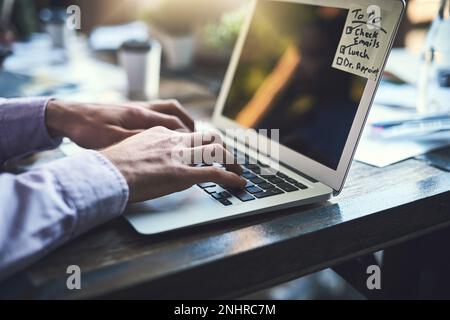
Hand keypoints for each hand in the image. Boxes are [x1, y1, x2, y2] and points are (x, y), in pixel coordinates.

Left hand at [45, 99, 194, 148]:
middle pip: (174, 111)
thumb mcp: (112, 139)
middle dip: (190, 124)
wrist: (68, 116)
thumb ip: (138, 140)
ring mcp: (135, 108)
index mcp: (139, 115)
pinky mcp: (129, 111)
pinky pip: (155, 112)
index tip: (198, 146)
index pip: (173, 123)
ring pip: (166, 109)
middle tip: (199, 137)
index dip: (188, 135)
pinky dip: (166, 120)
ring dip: (180, 119)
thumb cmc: (87, 129)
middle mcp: (141, 108)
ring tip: (187, 133)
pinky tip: (163, 131)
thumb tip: (163, 143)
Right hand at [100, 126, 245, 202]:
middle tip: (229, 159)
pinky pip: (215, 173)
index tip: (206, 152)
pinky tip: (239, 183)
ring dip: (231, 161)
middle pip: (208, 137)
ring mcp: (179, 156)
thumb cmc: (111, 166)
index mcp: (160, 134)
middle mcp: (173, 140)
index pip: (189, 135)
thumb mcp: (131, 150)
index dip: (201, 144)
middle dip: (223, 148)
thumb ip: (146, 152)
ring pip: (216, 151)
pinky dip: (231, 177)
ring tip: (238, 171)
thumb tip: (151, 161)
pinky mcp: (182, 173)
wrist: (105, 173)